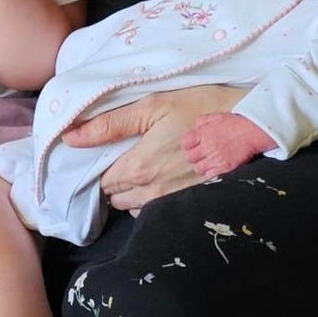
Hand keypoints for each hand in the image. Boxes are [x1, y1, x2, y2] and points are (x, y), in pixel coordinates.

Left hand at [63, 84, 248, 211]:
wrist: (248, 125)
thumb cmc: (201, 108)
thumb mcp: (152, 105)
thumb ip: (109, 124)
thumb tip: (69, 137)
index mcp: (139, 168)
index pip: (101, 182)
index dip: (100, 167)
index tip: (108, 152)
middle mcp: (152, 193)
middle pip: (115, 197)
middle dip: (115, 179)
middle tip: (128, 155)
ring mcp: (173, 203)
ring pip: (135, 207)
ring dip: (134, 191)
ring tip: (148, 164)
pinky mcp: (190, 206)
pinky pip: (157, 210)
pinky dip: (154, 198)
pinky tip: (165, 176)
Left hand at [180, 111, 274, 179]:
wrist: (254, 132)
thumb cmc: (236, 123)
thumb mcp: (216, 117)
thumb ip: (201, 122)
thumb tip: (194, 129)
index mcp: (203, 133)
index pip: (184, 143)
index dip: (188, 146)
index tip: (193, 147)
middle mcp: (207, 146)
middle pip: (190, 158)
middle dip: (195, 157)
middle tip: (202, 156)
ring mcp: (215, 159)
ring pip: (198, 169)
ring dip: (202, 167)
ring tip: (210, 163)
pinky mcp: (224, 168)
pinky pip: (209, 177)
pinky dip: (210, 175)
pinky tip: (215, 171)